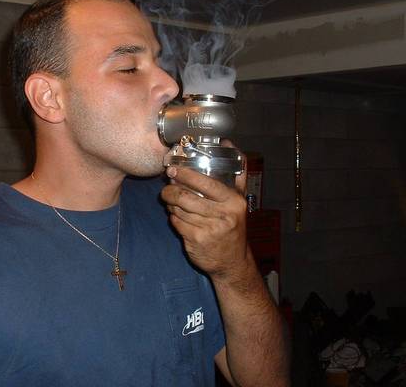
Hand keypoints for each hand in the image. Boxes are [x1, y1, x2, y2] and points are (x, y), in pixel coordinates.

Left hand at [160, 145, 249, 281]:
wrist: (232, 261)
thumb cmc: (234, 225)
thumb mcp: (239, 201)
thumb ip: (236, 174)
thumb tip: (229, 144)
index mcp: (234, 201)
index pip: (206, 183)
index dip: (186, 175)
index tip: (173, 170)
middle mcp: (223, 215)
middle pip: (186, 197)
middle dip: (170, 190)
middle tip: (166, 187)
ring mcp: (209, 230)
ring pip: (179, 209)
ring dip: (171, 204)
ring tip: (171, 200)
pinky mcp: (196, 241)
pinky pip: (177, 222)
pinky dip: (173, 217)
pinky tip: (177, 215)